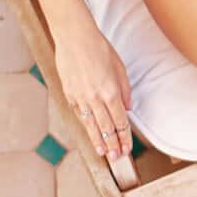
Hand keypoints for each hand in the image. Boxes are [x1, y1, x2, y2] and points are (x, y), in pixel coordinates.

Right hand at [50, 15, 133, 167]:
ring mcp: (79, 98)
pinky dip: (86, 127)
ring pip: (91, 125)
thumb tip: (127, 108)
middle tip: (118, 158)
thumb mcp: (119, 67)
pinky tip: (90, 134)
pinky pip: (79, 115)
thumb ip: (124, 90)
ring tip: (104, 153)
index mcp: (110, 91)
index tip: (127, 148)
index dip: (124, 137)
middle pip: (106, 128)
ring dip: (98, 141)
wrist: (74, 38)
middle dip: (113, 144)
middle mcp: (94, 98)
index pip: (120, 121)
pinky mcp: (69, 95)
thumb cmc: (99, 49)